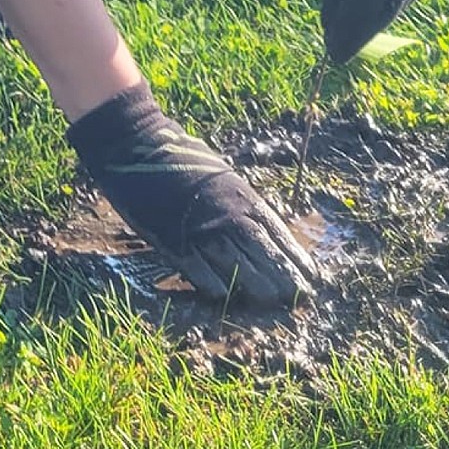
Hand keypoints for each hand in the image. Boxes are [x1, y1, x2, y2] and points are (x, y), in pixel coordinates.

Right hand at [66, 81, 316, 306]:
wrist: (138, 145)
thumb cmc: (180, 157)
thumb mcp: (220, 174)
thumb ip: (239, 201)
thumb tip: (261, 225)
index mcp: (240, 195)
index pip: (277, 233)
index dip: (294, 257)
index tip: (311, 277)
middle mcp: (227, 213)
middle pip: (263, 254)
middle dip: (283, 278)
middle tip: (298, 298)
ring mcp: (201, 228)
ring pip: (238, 267)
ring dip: (257, 287)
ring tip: (273, 304)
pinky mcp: (173, 240)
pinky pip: (199, 270)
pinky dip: (214, 286)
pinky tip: (226, 298)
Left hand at [322, 0, 438, 64]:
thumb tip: (329, 26)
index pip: (366, 4)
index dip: (348, 30)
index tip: (331, 52)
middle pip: (385, 9)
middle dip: (361, 32)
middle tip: (338, 52)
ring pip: (398, 3)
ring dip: (375, 21)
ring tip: (350, 37)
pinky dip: (387, 4)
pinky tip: (370, 14)